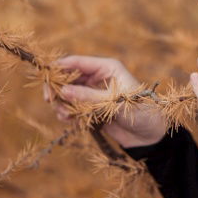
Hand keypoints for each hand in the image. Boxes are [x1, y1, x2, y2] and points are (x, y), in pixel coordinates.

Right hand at [42, 55, 167, 148]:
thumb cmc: (141, 111)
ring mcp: (94, 93)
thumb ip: (88, 97)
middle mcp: (98, 78)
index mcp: (107, 68)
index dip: (59, 68)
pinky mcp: (92, 108)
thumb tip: (63, 91)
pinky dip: (67, 112)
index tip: (45, 77)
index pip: (77, 62)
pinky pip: (73, 107)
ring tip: (64, 115)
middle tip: (49, 100)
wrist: (151, 135)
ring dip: (62, 103)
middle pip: (68, 77)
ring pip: (68, 93)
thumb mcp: (115, 103)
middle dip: (57, 88)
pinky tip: (69, 120)